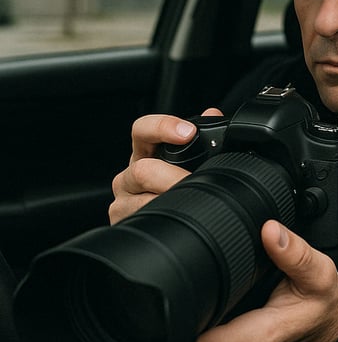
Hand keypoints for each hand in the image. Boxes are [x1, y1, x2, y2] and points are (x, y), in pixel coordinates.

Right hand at [108, 108, 223, 223]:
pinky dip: (164, 220)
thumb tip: (212, 114)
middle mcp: (129, 175)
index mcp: (145, 153)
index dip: (163, 127)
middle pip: (143, 170)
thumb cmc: (176, 188)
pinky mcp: (121, 222)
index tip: (188, 133)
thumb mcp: (190, 161)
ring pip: (143, 199)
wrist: (164, 227)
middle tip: (195, 182)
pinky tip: (178, 219)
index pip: (143, 130)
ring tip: (192, 204)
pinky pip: (141, 219)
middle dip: (174, 177)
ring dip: (171, 202)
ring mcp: (123, 200)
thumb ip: (202, 137)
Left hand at [187, 219, 337, 341]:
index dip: (182, 328)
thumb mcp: (319, 271)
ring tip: (197, 302)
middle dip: (184, 324)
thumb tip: (271, 230)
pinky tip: (211, 315)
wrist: (336, 325)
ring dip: (194, 332)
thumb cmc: (326, 303)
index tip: (173, 305)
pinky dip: (206, 337)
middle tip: (182, 295)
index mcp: (263, 334)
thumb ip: (294, 251)